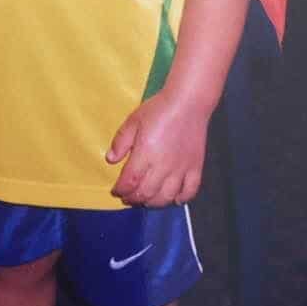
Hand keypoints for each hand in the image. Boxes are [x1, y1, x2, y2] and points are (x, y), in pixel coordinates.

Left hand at [106, 91, 209, 206]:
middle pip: (146, 193)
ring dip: (153, 203)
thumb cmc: (160, 108)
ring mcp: (181, 169)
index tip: (116, 191)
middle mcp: (163, 166)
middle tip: (128, 197)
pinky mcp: (196, 167)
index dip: (121, 190)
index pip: (130, 181)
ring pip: (166, 197)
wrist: (188, 102)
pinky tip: (173, 198)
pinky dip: (181, 199)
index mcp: (145, 154)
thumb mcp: (134, 120)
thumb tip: (110, 159)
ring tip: (146, 200)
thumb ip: (121, 141)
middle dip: (134, 199)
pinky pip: (189, 191)